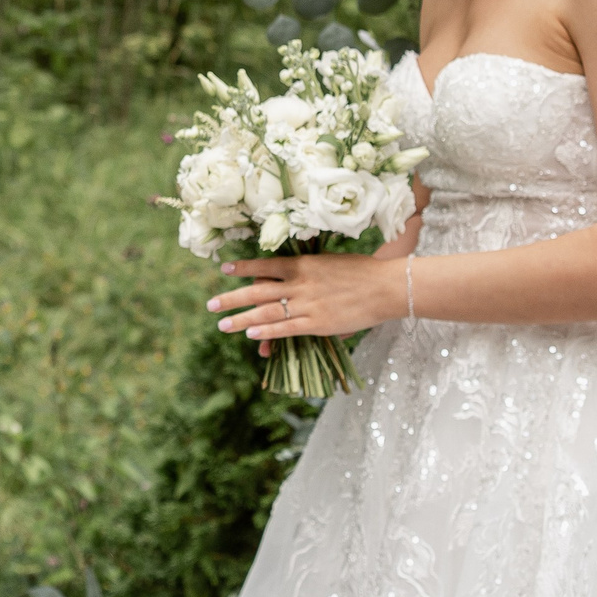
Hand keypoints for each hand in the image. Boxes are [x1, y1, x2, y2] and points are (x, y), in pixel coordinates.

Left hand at [209, 252, 407, 353]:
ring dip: (241, 318)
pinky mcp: (318, 323)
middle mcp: (299, 283)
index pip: (265, 266)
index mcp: (303, 264)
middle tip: (210, 304)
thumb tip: (288, 275)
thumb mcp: (329, 263)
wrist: (385, 286)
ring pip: (266, 311)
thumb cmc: (361, 272)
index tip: (224, 270)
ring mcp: (307, 304)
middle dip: (232, 298)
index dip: (243, 268)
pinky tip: (251, 334)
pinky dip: (267, 331)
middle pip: (257, 290)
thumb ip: (307, 271)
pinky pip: (286, 328)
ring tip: (222, 324)